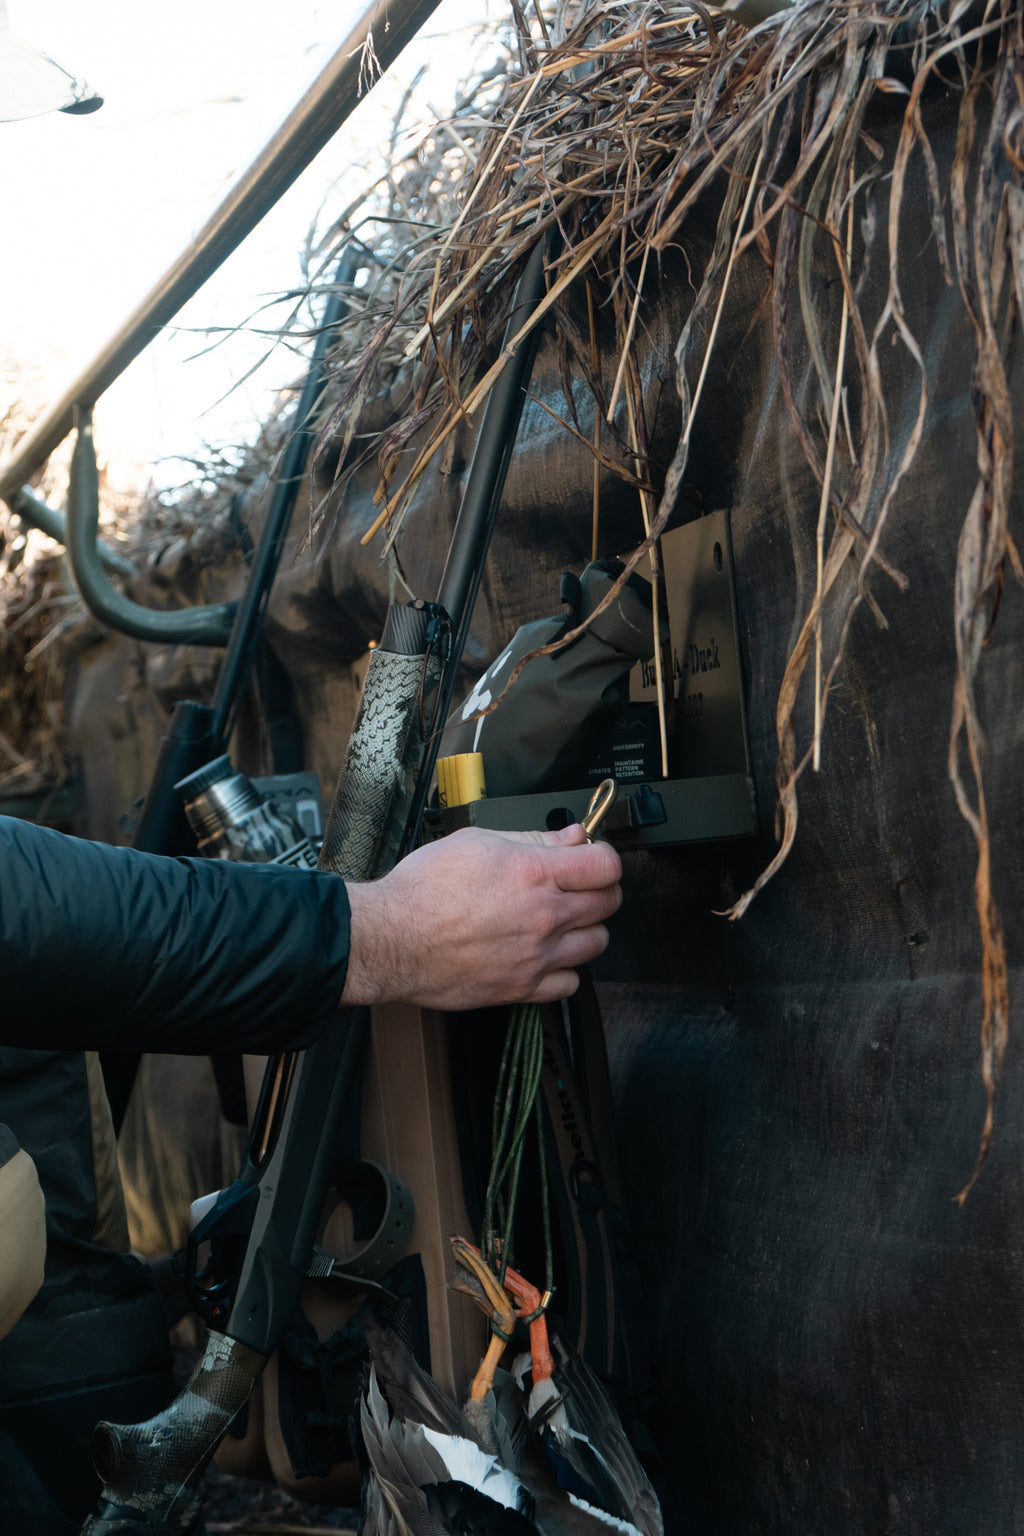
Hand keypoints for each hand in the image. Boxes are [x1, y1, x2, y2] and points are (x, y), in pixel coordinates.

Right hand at [341, 824, 621, 1011]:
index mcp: (534, 873)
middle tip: (577, 885)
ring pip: (597, 943)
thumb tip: (570, 837)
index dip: (602, 857)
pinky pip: (570, 984)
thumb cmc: (423, 890)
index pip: (606, 865)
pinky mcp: (521, 988)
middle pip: (609, 902)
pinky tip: (546, 956)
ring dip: (585, 929)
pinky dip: (564, 970)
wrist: (391, 939)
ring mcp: (536, 956)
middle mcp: (544, 916)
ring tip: (561, 921)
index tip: (590, 858)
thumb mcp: (477, 842)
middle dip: (598, 888)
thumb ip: (531, 840)